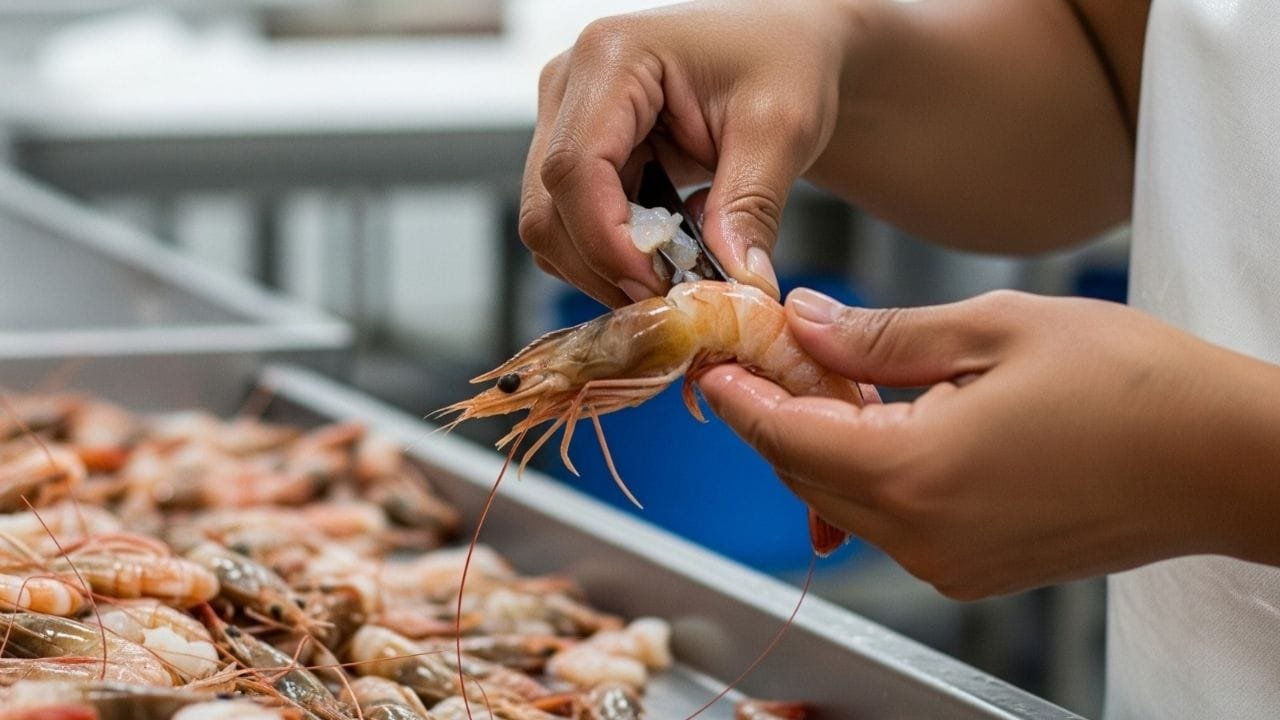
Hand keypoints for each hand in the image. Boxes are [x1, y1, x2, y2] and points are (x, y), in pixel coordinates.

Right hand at [519, 0, 859, 305]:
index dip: (607, 243)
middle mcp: (569, 85)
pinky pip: (571, 228)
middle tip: (674, 300)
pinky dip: (611, 258)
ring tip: (675, 276)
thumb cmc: (783, 60)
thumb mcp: (782, 128)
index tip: (659, 288)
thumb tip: (735, 283)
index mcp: (612, 56)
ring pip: (550, 228)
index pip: (575, 168)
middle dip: (605, 267)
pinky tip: (662, 255)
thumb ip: (751, 206)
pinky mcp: (577, 154)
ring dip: (606, 269)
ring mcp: (563, 121)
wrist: (782, 49)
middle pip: (547, 208)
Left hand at [699, 288, 1279, 598]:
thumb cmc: (1129, 384)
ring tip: (816, 379)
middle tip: (756, 356)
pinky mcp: (975, 568)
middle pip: (805, 473)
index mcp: (915, 474)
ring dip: (818, 443)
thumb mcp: (993, 330)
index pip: (786, 437)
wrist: (1226, 460)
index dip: (740, 395)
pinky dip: (865, 472)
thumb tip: (803, 326)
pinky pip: (890, 520)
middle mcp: (920, 536)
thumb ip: (881, 337)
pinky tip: (876, 424)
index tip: (711, 358)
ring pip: (844, 499)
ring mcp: (948, 563)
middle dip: (771, 414)